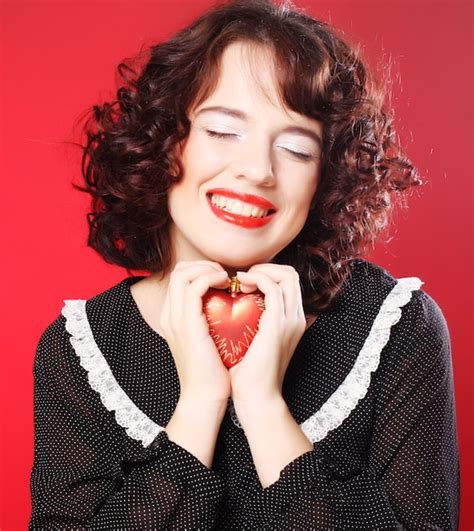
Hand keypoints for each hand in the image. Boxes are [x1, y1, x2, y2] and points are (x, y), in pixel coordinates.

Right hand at [159, 260, 231, 407]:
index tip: (224, 279)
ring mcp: (175, 319)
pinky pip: (194, 287)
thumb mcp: (210, 341)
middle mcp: (170, 315)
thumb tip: (231, 307)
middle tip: (225, 275)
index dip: (201, 271)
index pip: (179, 279)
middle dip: (203, 265)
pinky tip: (227, 285)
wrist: (205, 398)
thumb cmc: (214, 372)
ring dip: (207, 268)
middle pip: (177, 272)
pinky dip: (211, 278)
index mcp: (173, 318)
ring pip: (182, 274)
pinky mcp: (187, 324)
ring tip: (226, 278)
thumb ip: (212, 322)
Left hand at [228, 264, 306, 407]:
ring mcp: (290, 320)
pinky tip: (239, 286)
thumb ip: (249, 325)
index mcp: (291, 321)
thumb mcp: (251, 343)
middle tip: (241, 279)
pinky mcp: (279, 324)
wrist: (256, 399)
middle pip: (290, 274)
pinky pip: (273, 288)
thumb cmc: (248, 374)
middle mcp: (296, 317)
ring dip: (261, 270)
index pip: (287, 283)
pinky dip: (257, 279)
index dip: (266, 274)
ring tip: (239, 281)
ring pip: (286, 275)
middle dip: (265, 267)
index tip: (242, 284)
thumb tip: (232, 312)